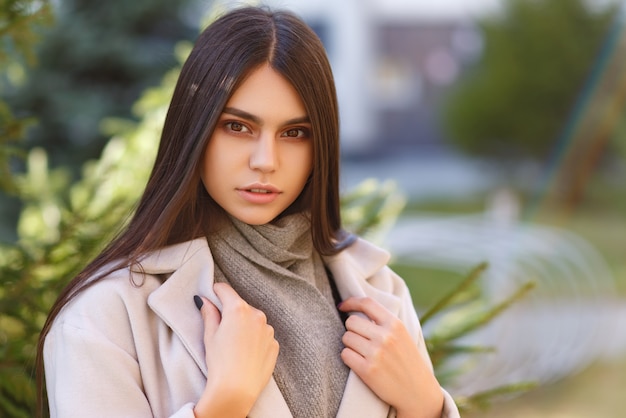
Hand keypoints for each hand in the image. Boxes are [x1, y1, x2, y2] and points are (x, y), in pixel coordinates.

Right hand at [193, 283, 278, 417]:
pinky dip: (255, 339)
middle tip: (221, 329)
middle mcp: (257, 315)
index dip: (216, 292)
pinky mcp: (274, 343)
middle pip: (241, 306)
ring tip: (235, 345)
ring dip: (245, 326)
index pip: (225, 290)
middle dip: (231, 312)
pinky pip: (263, 335)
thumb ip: (209, 313)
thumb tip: (204, 300)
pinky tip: (246, 353)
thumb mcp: (209, 335)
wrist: (237, 389)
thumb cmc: (220, 362)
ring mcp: (268, 329)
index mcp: (238, 309)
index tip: (212, 295)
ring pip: (253, 320)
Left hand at [338, 297, 443, 417]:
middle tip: (360, 340)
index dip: (351, 302)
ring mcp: (376, 353)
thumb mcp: (402, 335)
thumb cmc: (407, 361)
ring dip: (350, 345)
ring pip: (346, 338)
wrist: (418, 392)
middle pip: (351, 322)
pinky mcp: (367, 370)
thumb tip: (356, 308)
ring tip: (363, 353)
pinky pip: (345, 355)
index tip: (342, 306)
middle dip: (352, 330)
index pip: (367, 303)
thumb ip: (383, 322)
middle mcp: (385, 336)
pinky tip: (359, 363)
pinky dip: (348, 358)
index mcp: (395, 324)